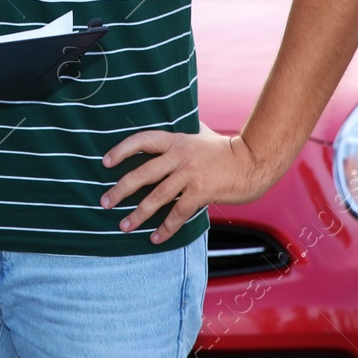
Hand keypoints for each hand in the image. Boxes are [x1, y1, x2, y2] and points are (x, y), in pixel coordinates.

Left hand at [100, 130, 273, 243]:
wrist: (253, 162)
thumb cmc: (226, 148)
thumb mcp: (201, 132)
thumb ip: (183, 131)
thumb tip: (173, 120)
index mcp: (176, 140)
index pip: (142, 141)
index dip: (122, 150)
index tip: (105, 162)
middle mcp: (179, 156)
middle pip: (142, 174)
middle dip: (120, 190)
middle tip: (104, 202)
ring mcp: (189, 175)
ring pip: (157, 197)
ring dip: (138, 214)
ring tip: (124, 225)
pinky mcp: (201, 193)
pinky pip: (178, 213)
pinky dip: (165, 228)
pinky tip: (154, 238)